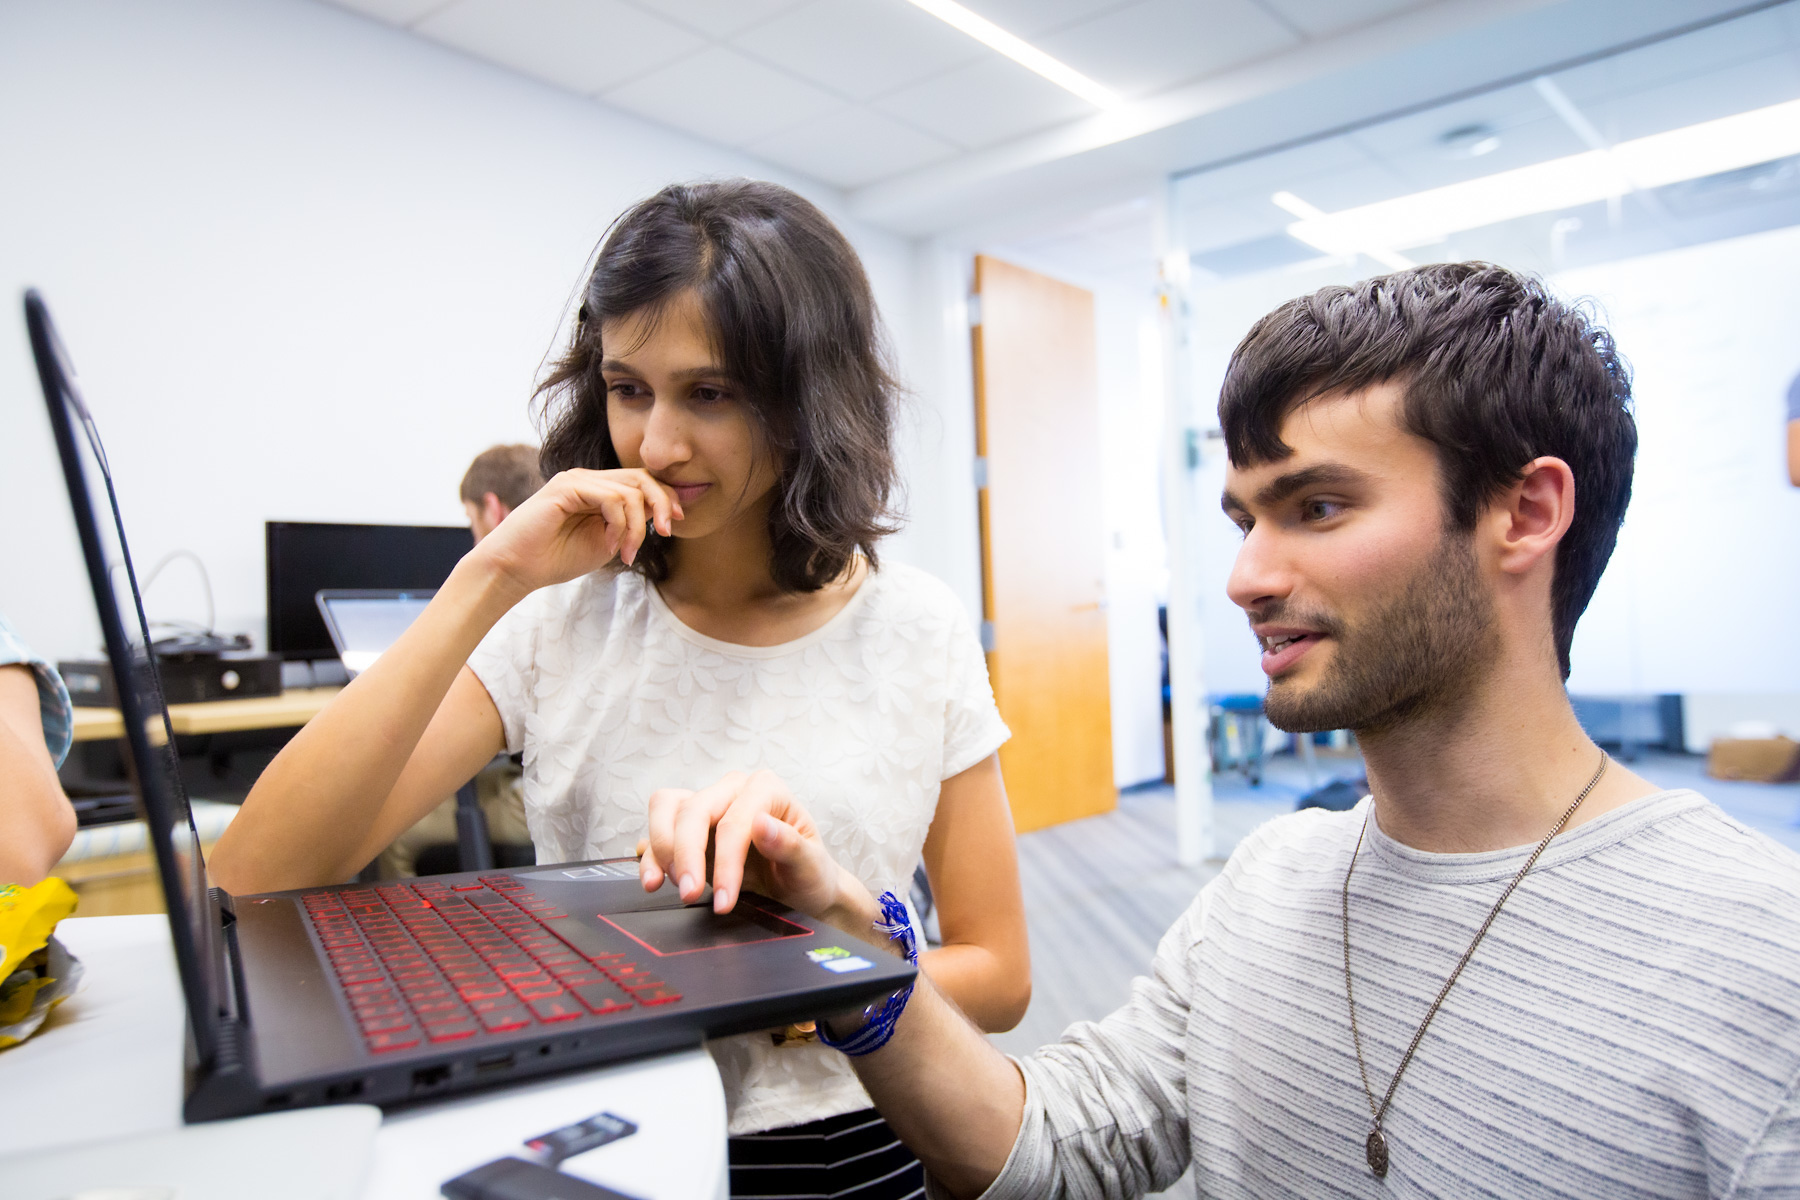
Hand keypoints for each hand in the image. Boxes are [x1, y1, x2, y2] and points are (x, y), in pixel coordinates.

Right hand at [473, 468, 681, 594]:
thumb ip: (630, 524)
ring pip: (630, 490)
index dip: (665, 498)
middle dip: (662, 503)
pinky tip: (611, 546)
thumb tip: (662, 510)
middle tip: (666, 532)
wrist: (516, 569)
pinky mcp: (567, 487)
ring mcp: (577, 480)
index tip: (674, 524)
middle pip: (641, 477)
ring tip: (626, 553)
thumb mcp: (606, 541)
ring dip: (637, 527)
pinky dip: (619, 524)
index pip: (641, 481)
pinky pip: (611, 498)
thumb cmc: (556, 559)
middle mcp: (588, 479)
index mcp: (597, 490)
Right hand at [640, 769, 847, 919]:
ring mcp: (708, 806)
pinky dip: (651, 854)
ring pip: (666, 808)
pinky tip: (654, 878)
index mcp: (766, 790)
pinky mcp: (688, 828)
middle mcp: (733, 790)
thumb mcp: (812, 866)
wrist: (801, 890)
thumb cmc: (809, 873)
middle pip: (693, 810)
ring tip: (667, 884)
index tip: (724, 899)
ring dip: (662, 848)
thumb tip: (762, 824)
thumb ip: (791, 845)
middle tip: (690, 895)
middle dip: (686, 855)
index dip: (725, 862)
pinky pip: (657, 829)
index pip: (734, 821)